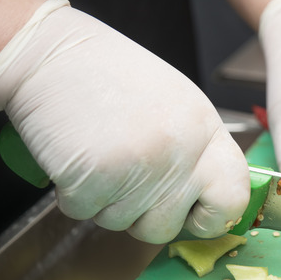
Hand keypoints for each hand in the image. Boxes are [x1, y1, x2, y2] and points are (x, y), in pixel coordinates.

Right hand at [0, 0, 249, 242]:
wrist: (47, 53)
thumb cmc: (106, 76)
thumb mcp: (173, 104)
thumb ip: (194, 150)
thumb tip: (204, 200)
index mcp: (204, 129)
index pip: (233, 196)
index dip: (212, 218)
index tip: (192, 214)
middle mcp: (180, 150)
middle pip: (168, 226)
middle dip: (141, 217)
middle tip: (124, 181)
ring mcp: (140, 165)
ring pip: (122, 224)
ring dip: (103, 202)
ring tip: (97, 154)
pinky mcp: (96, 177)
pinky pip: (83, 214)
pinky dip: (72, 194)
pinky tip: (74, 156)